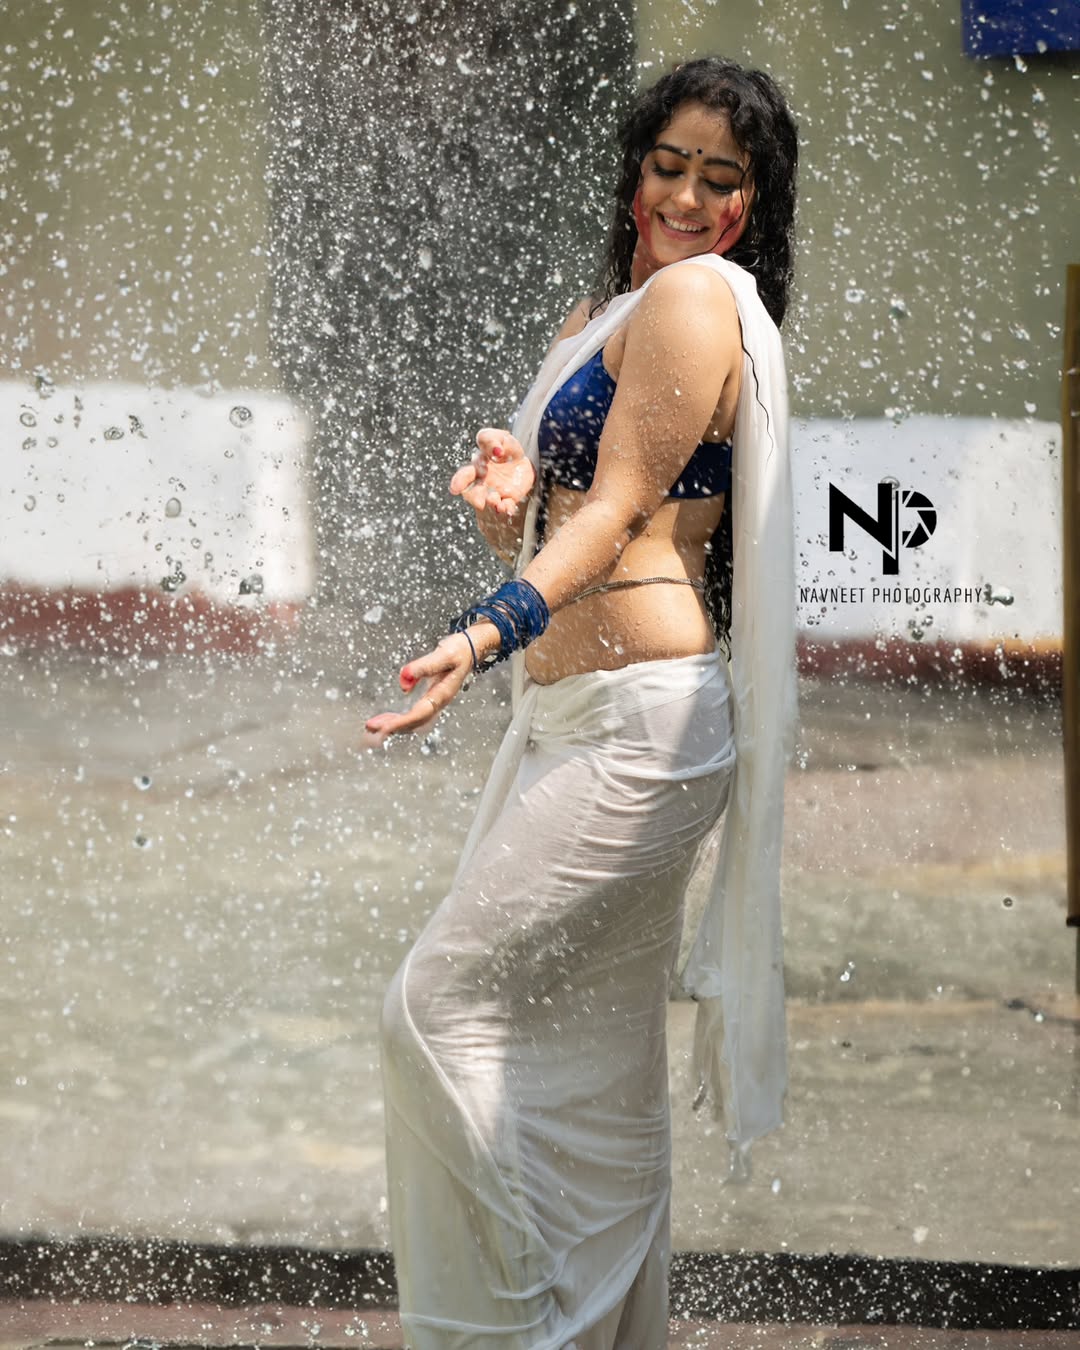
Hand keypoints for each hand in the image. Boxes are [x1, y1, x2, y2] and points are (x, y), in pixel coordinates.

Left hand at [363, 632, 476, 746]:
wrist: (470, 649)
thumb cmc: (459, 651)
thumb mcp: (444, 654)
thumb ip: (424, 666)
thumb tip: (404, 679)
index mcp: (442, 694)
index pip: (419, 713)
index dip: (401, 722)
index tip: (383, 727)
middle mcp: (438, 702)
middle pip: (414, 722)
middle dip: (392, 727)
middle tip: (370, 728)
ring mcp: (434, 702)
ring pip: (413, 721)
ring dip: (393, 725)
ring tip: (372, 726)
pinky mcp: (429, 699)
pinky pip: (413, 714)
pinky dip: (398, 719)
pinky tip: (386, 718)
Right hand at [449, 428, 534, 518]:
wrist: (525, 462)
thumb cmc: (506, 449)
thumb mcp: (500, 438)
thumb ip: (493, 440)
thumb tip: (497, 451)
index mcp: (477, 468)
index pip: (464, 475)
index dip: (458, 482)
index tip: (454, 489)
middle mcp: (483, 483)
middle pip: (472, 494)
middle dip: (474, 499)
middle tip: (479, 502)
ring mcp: (495, 492)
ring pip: (488, 503)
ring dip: (491, 504)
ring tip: (497, 503)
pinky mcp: (509, 499)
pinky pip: (505, 507)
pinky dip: (506, 509)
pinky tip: (508, 509)